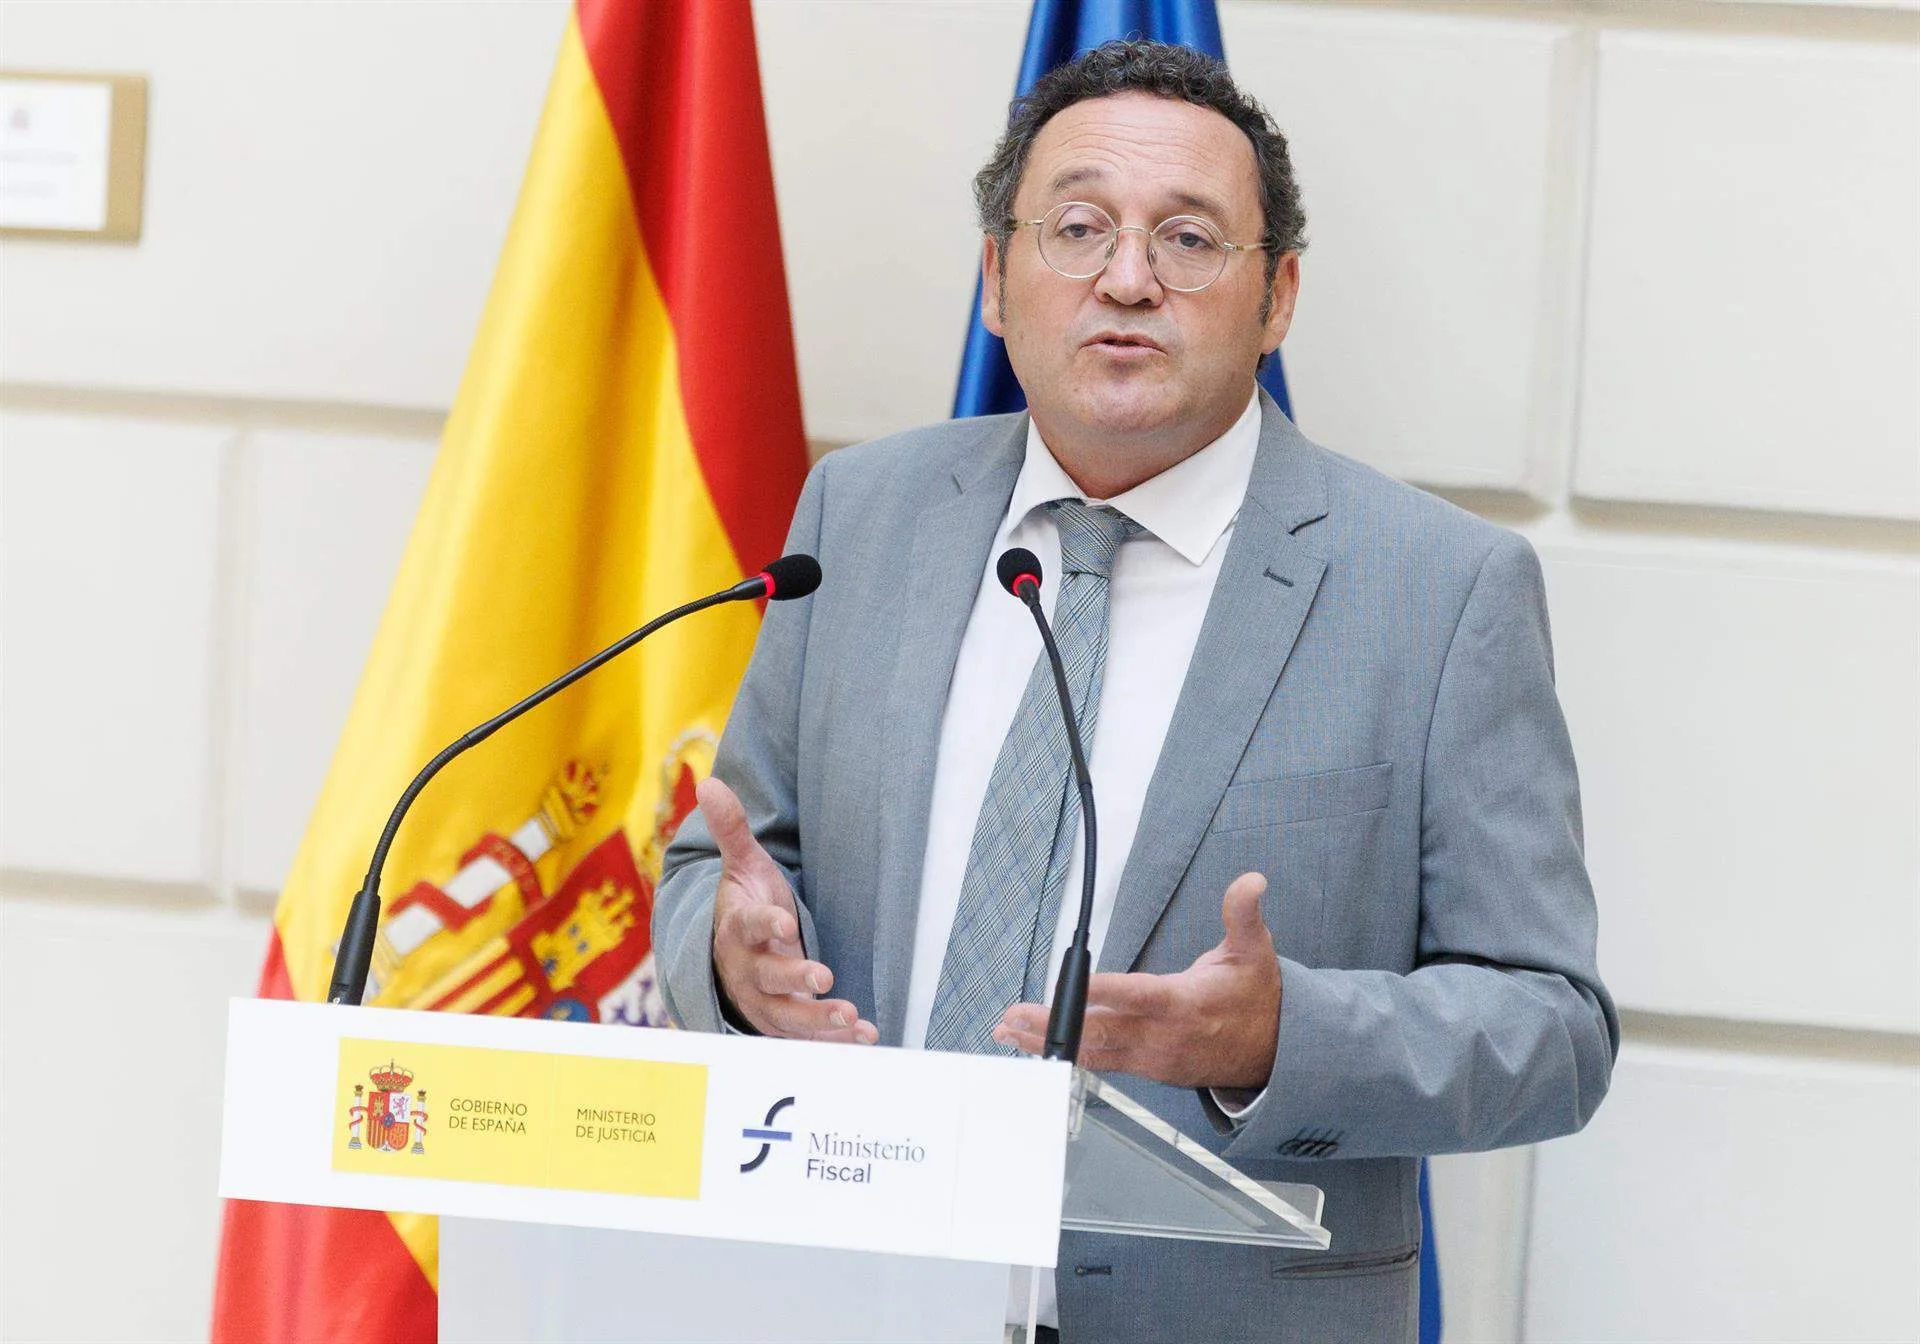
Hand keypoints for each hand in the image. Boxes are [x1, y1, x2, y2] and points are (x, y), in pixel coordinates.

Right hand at [702, 776, 876, 1043]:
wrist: (730, 956)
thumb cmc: (744, 905)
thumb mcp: (742, 867)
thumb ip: (732, 830)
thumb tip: (709, 781)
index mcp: (737, 929)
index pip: (747, 926)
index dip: (764, 924)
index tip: (785, 923)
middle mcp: (747, 970)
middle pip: (767, 978)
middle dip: (795, 980)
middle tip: (824, 978)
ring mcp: (763, 1001)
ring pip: (786, 1017)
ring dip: (818, 1021)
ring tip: (853, 1020)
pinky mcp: (782, 1023)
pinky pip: (804, 1038)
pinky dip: (833, 1042)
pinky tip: (866, 1038)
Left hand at [992, 872, 1280, 1088]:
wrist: (1271, 1053)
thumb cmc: (1255, 999)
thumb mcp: (1255, 951)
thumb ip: (1243, 913)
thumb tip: (1252, 880)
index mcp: (1185, 1003)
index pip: (1139, 996)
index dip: (1106, 991)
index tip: (1075, 983)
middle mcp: (1162, 1036)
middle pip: (1102, 1030)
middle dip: (1055, 1022)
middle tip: (1015, 1014)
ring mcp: (1150, 1057)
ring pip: (1093, 1051)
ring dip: (1049, 1040)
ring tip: (1009, 1029)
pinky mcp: (1144, 1068)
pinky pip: (1099, 1062)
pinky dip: (1066, 1052)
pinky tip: (1036, 1044)